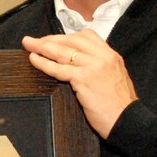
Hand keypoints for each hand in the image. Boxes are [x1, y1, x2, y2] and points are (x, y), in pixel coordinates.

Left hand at [21, 30, 136, 138]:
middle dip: (50, 39)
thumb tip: (78, 65)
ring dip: (42, 47)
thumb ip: (99, 67)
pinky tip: (33, 60)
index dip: (66, 36)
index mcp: (111, 55)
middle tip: (33, 41)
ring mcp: (93, 66)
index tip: (52, 39)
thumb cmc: (119, 105)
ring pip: (63, 52)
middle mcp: (103, 57)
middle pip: (71, 41)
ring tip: (28, 45)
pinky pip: (59, 68)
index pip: (86, 36)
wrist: (127, 120)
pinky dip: (44, 63)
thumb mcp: (114, 77)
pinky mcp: (84, 79)